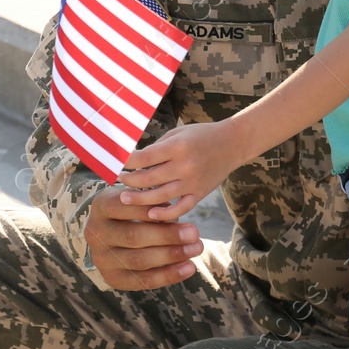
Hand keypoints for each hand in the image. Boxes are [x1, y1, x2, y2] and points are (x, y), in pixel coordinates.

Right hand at [84, 186, 202, 289]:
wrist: (113, 231)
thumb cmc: (133, 208)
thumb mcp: (139, 197)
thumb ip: (154, 203)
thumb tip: (173, 213)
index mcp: (101, 206)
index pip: (125, 207)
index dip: (152, 210)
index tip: (179, 210)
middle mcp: (95, 233)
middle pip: (132, 236)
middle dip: (167, 236)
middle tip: (194, 234)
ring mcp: (101, 258)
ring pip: (138, 260)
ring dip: (171, 256)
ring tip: (195, 249)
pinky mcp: (112, 278)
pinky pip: (142, 280)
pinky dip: (168, 275)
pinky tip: (188, 268)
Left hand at [118, 121, 241, 219]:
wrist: (232, 144)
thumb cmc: (200, 135)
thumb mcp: (177, 133)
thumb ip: (157, 148)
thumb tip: (133, 162)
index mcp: (177, 147)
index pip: (144, 158)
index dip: (126, 162)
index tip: (116, 164)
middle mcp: (184, 165)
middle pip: (148, 179)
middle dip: (129, 180)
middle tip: (119, 180)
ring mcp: (193, 182)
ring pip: (160, 197)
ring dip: (139, 199)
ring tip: (125, 198)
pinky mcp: (199, 194)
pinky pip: (180, 208)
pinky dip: (165, 214)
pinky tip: (150, 214)